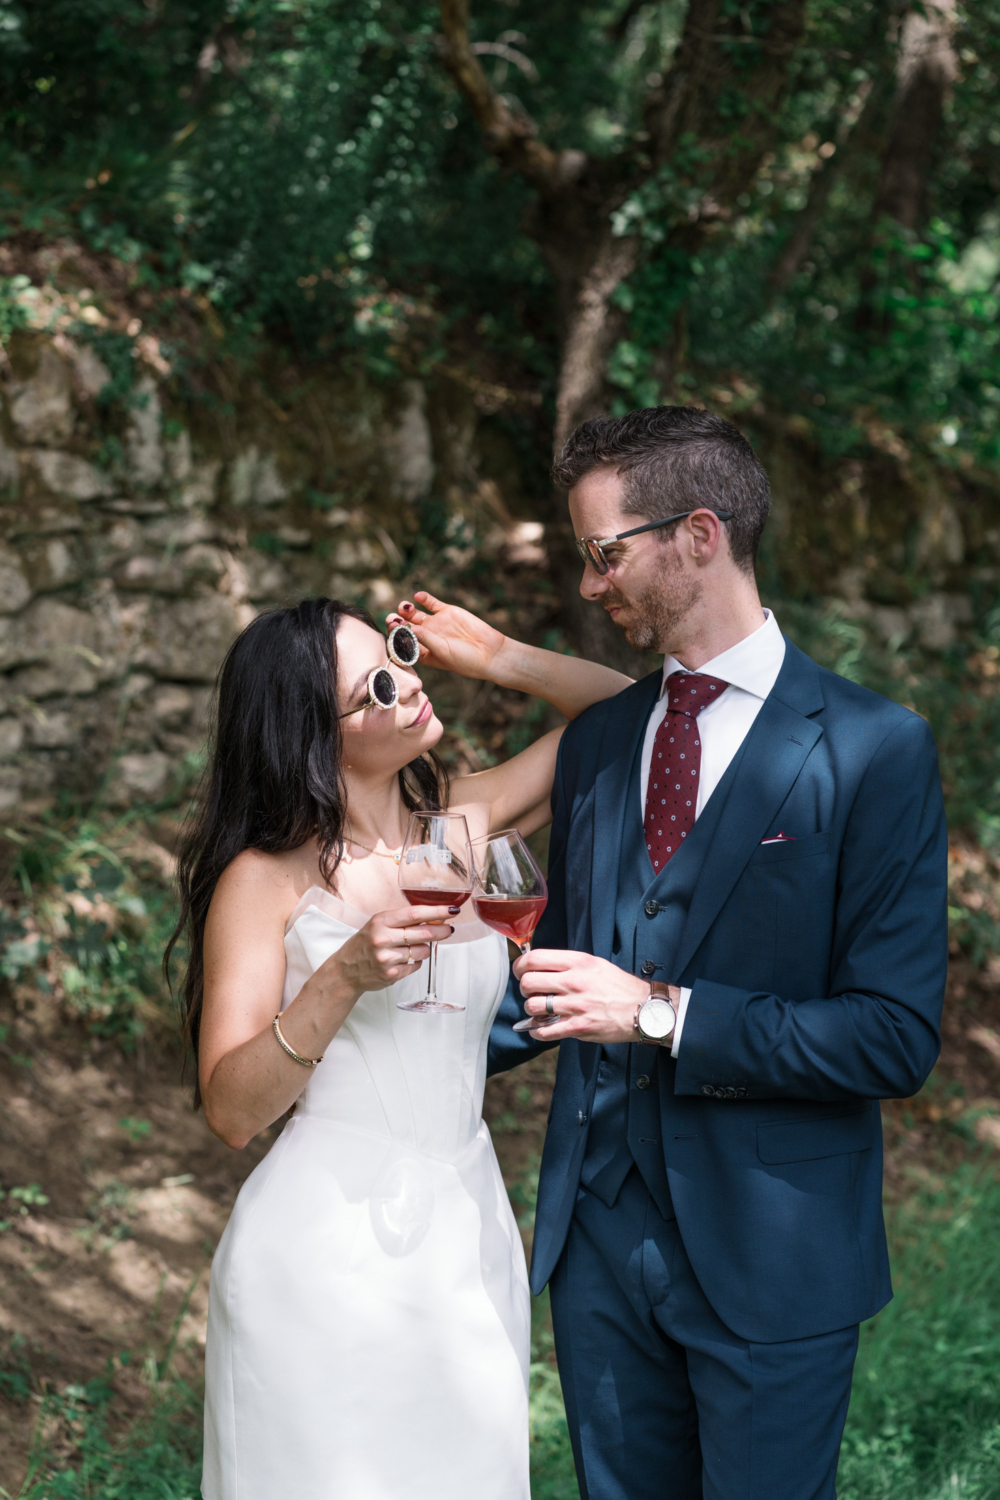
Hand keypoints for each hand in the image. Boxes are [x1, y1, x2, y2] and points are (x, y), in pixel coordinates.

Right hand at [323, 904, 457, 994]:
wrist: (345, 970)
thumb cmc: (365, 944)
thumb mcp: (378, 924)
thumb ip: (402, 920)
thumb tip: (433, 918)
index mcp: (381, 921)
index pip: (416, 914)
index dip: (437, 912)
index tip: (451, 910)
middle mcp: (383, 938)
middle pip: (424, 933)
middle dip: (441, 931)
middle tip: (449, 929)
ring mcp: (387, 958)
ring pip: (423, 952)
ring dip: (424, 950)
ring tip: (412, 948)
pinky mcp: (391, 975)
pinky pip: (416, 966)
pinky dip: (415, 963)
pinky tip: (403, 960)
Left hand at [387, 591, 505, 680]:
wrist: (490, 652)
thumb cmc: (465, 661)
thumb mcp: (443, 652)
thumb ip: (426, 639)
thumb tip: (408, 628)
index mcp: (422, 652)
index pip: (402, 643)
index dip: (394, 637)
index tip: (392, 632)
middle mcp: (426, 637)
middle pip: (405, 627)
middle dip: (397, 622)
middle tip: (392, 619)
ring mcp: (435, 623)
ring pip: (415, 614)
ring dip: (406, 609)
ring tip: (404, 607)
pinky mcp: (446, 612)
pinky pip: (431, 603)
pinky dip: (423, 598)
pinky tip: (417, 596)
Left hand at [513, 949, 655, 1043]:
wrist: (643, 1009)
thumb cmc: (618, 986)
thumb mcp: (595, 964)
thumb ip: (569, 964)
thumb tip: (541, 966)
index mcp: (578, 962)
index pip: (535, 958)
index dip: (520, 966)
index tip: (520, 972)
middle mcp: (574, 981)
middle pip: (528, 982)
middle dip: (524, 989)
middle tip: (531, 992)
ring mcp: (576, 1005)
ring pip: (533, 1006)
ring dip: (531, 1010)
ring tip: (540, 1010)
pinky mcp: (579, 1026)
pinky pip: (545, 1031)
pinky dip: (537, 1032)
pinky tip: (540, 1029)